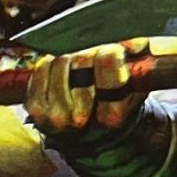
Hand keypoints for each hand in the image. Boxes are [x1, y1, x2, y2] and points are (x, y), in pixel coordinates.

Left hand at [25, 39, 150, 134]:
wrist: (90, 133)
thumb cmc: (115, 103)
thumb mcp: (136, 85)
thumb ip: (141, 62)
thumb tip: (140, 42)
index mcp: (112, 115)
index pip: (108, 61)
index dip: (112, 53)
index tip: (113, 57)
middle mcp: (79, 120)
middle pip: (82, 60)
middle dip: (91, 58)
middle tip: (94, 68)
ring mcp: (54, 116)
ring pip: (61, 62)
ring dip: (71, 62)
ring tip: (78, 75)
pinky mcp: (35, 109)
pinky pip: (41, 69)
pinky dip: (50, 65)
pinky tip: (60, 76)